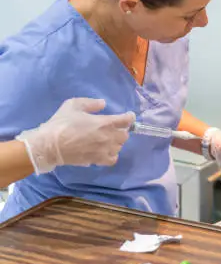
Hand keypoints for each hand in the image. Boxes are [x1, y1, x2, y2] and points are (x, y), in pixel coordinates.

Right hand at [16, 98, 135, 173]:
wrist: (50, 145)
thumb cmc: (61, 123)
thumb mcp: (74, 105)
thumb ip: (91, 103)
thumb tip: (103, 104)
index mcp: (105, 122)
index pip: (126, 120)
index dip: (129, 117)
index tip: (128, 116)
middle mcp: (108, 137)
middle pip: (125, 135)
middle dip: (122, 130)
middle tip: (114, 127)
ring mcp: (103, 150)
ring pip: (119, 147)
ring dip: (116, 142)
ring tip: (108, 139)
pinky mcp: (97, 160)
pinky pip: (112, 159)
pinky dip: (112, 155)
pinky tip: (106, 151)